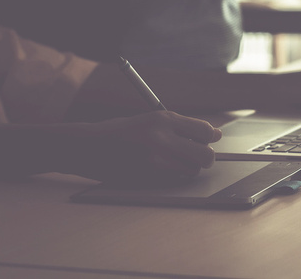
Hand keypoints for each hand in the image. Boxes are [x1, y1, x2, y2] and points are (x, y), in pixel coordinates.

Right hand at [62, 111, 221, 185]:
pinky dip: (173, 177)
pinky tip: (160, 169)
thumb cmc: (119, 132)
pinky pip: (175, 181)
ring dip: (188, 168)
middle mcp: (161, 138)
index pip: (204, 130)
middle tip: (196, 156)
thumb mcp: (150, 120)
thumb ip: (182, 127)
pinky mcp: (147, 178)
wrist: (85, 147)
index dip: (209, 137)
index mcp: (162, 118)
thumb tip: (215, 134)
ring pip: (192, 171)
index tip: (208, 140)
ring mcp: (154, 160)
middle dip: (205, 157)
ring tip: (172, 161)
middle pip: (204, 155)